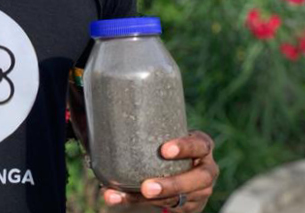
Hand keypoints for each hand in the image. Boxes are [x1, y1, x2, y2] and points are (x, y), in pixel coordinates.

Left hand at [101, 131, 217, 211]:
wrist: (183, 166)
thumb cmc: (168, 140)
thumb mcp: (168, 130)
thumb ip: (149, 122)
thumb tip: (98, 102)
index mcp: (202, 146)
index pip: (200, 145)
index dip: (185, 147)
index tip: (164, 150)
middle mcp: (206, 170)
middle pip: (197, 180)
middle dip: (171, 184)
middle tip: (147, 187)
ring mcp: (200, 191)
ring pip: (179, 199)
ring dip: (149, 200)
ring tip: (122, 196)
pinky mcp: (187, 206)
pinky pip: (162, 207)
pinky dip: (134, 201)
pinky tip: (115, 197)